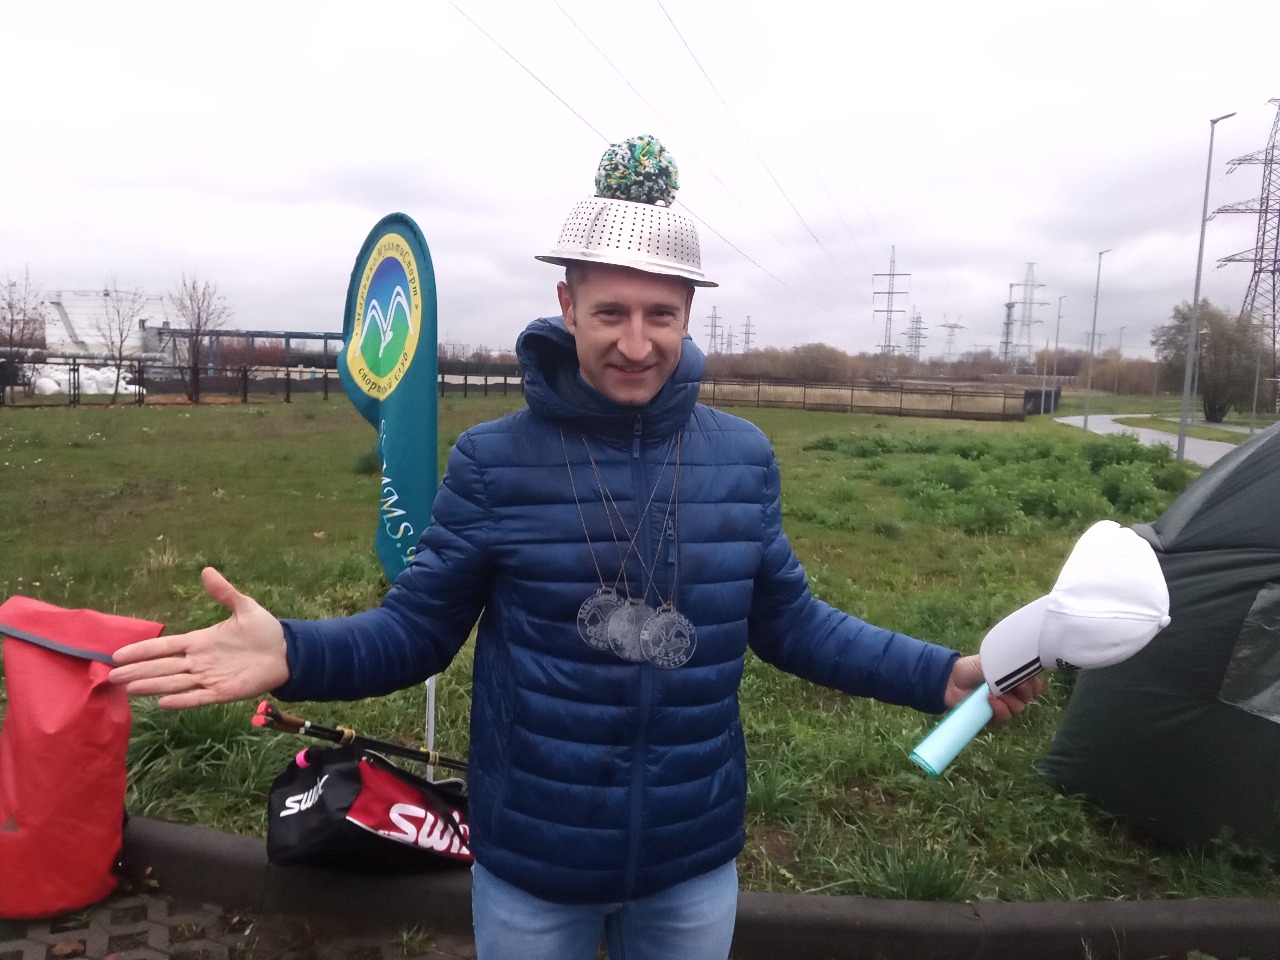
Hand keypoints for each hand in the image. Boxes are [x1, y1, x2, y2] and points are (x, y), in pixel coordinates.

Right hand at [109, 567, 288, 708]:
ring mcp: (209, 677)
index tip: (118, 654)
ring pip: (174, 683)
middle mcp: (200, 661)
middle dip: (137, 670)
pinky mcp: (223, 692)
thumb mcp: (244, 607)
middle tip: (110, 676)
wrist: (288, 651)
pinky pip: (198, 697)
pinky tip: (161, 703)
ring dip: (152, 685)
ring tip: (128, 689)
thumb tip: (206, 570)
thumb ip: (224, 592)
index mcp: (201, 641)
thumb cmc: (265, 630)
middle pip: (162, 666)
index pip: (165, 646)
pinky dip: (181, 701)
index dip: (142, 650)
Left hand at [943, 654, 1042, 724]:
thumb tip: (1027, 670)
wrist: (951, 680)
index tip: (1028, 678)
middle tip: (1015, 685)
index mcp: (1014, 679)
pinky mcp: (992, 717)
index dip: (1034, 684)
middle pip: (1028, 698)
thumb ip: (1010, 665)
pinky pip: (1003, 718)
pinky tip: (990, 700)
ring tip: (996, 692)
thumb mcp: (993, 662)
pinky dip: (999, 710)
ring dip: (1009, 700)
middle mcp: (1011, 693)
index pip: (1034, 685)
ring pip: (1018, 709)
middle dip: (1024, 691)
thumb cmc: (971, 668)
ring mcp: (1002, 706)